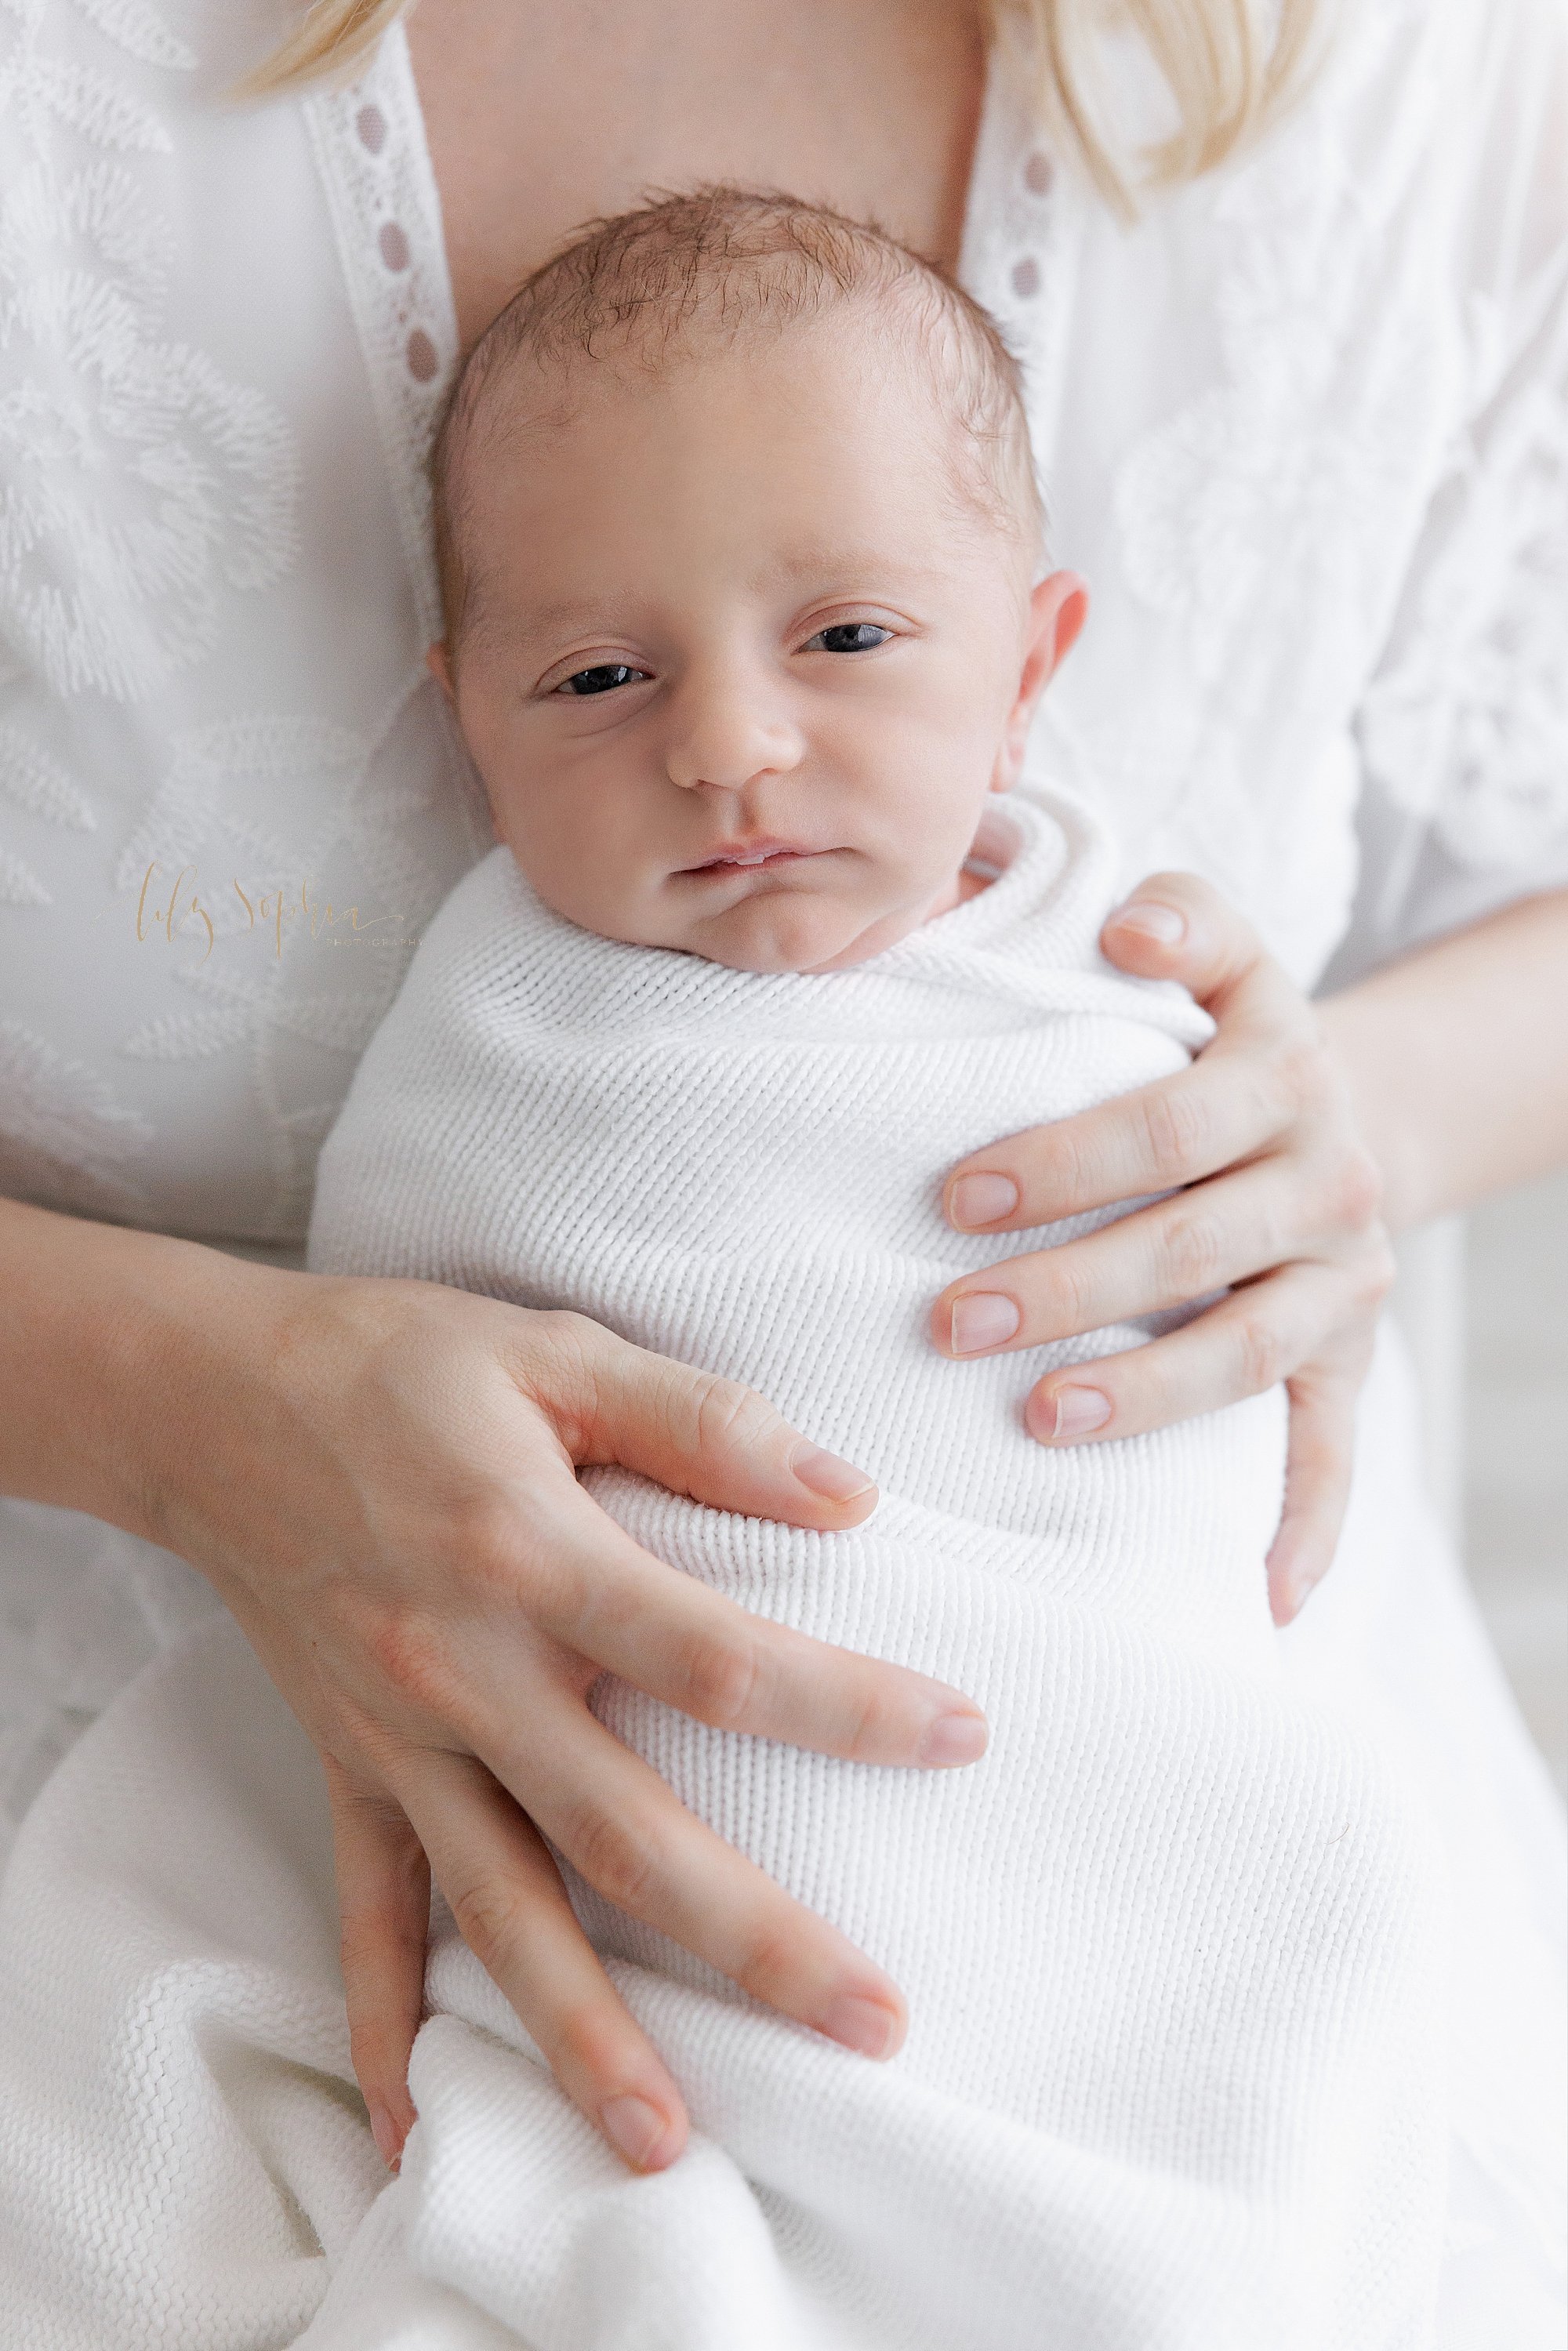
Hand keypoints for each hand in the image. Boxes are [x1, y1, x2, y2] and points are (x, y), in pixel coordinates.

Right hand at [138, 1273, 986, 2174]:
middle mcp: (463, 1668)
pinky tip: (415, 2132)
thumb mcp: (554, 1350)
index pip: (714, 1657)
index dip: (846, 1705)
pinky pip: (366, 1915)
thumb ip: (702, 1421)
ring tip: (667, 2142)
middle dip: (753, 1939)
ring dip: (582, 2030)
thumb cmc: (400, 1363)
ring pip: (502, 1908)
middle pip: (625, 1831)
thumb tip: (851, 1493)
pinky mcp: (349, 1767)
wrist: (211, 1400)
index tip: (960, 1737)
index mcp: (528, 1552)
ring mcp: (399, 1736)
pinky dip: (387, 2023)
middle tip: (873, 2022)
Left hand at [931, 872, 1394, 1626]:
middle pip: (1189, 1239)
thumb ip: (1170, 913)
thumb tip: (1109, 918)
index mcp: (1278, 1065)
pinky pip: (1336, 1454)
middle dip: (1063, 1284)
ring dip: (1146, 1392)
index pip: (1168, 1115)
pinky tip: (1256, 1602)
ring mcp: (1345, 1279)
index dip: (1065, 1156)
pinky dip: (1304, 1530)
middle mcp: (1324, 1173)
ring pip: (1249, 1350)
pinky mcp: (1356, 1360)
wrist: (1351, 1105)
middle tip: (942, 1322)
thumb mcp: (1218, 949)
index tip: (955, 1198)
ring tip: (1041, 1420)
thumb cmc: (1221, 1034)